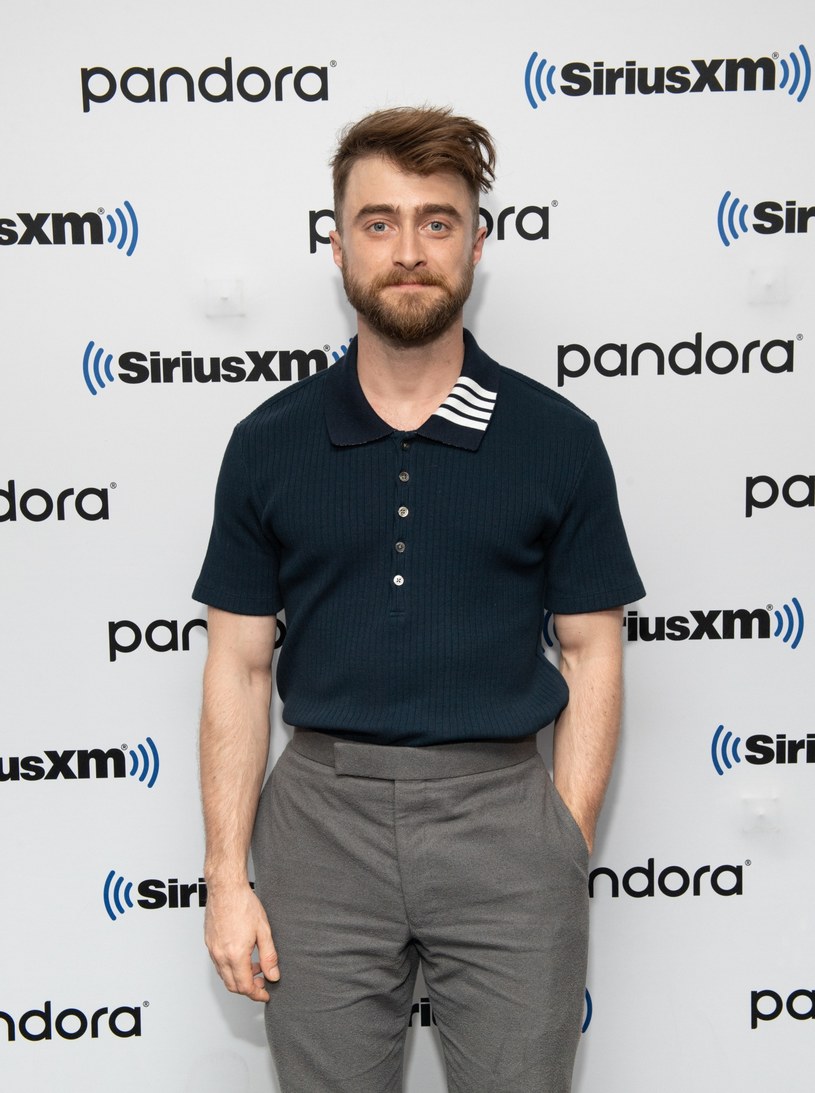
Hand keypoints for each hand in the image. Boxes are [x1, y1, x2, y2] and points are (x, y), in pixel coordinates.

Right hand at [204, 883, 278, 1001]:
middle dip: (249, 989)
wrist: (225, 887)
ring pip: (224, 976)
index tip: (266, 993)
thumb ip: (269, 956)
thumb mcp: (263, 931)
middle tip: (263, 982)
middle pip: (233, 986)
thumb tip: (273, 975)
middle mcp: (220, 956)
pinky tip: (243, 956)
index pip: (245, 987)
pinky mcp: (209, 943)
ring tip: (256, 966)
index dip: (257, 994)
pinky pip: (219, 964)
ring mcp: (212, 950)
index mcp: (235, 955)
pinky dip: (231, 967)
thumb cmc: (244, 904)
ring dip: (240, 977)